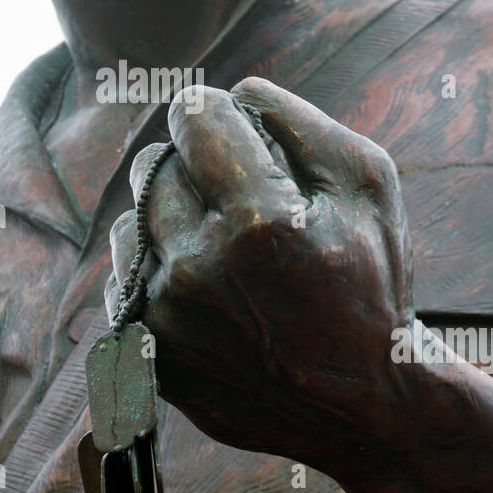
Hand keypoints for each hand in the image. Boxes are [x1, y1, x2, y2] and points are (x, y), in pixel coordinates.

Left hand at [106, 77, 414, 473]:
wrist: (360, 401)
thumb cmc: (370, 280)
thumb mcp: (368, 184)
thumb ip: (299, 120)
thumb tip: (236, 90)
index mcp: (258, 221)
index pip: (192, 117)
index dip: (211, 110)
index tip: (226, 125)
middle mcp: (200, 268)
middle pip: (153, 166)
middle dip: (190, 166)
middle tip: (234, 194)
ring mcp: (166, 317)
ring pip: (129, 222)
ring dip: (168, 220)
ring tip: (222, 246)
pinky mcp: (146, 355)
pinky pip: (122, 279)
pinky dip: (157, 272)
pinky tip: (206, 289)